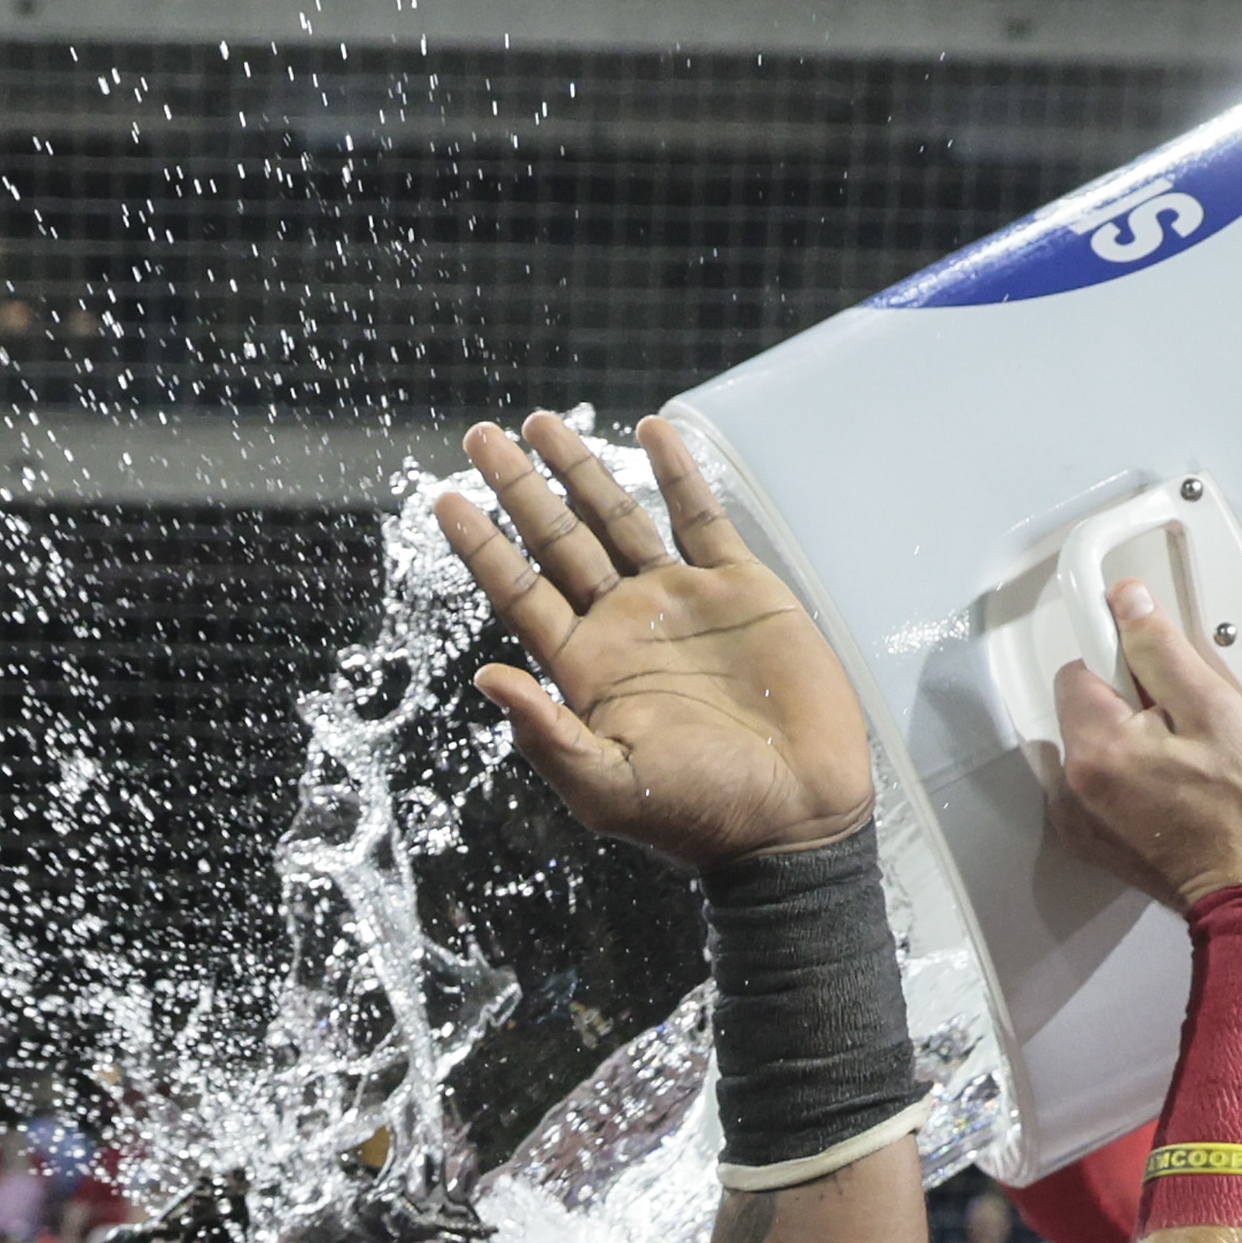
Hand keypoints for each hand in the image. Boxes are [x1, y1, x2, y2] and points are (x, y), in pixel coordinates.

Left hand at [438, 413, 874, 869]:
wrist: (795, 818)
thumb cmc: (700, 816)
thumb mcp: (608, 788)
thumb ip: (546, 734)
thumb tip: (483, 678)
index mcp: (586, 669)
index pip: (519, 592)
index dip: (482, 546)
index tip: (446, 499)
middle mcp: (625, 626)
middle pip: (558, 542)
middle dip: (519, 489)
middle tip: (481, 436)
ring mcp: (681, 603)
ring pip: (617, 519)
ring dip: (580, 470)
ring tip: (540, 424)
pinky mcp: (741, 591)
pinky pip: (700, 518)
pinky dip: (677, 473)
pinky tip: (653, 428)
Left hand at [1050, 579, 1241, 912]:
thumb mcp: (1216, 710)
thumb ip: (1162, 650)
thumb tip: (1127, 603)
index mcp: (1097, 746)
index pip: (1080, 665)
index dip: (1123, 655)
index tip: (1155, 662)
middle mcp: (1075, 783)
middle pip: (1088, 706)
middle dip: (1134, 700)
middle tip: (1189, 721)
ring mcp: (1081, 815)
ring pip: (1100, 743)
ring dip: (1135, 738)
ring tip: (1188, 758)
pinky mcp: (1095, 836)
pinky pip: (1103, 781)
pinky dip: (1132, 775)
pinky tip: (1175, 786)